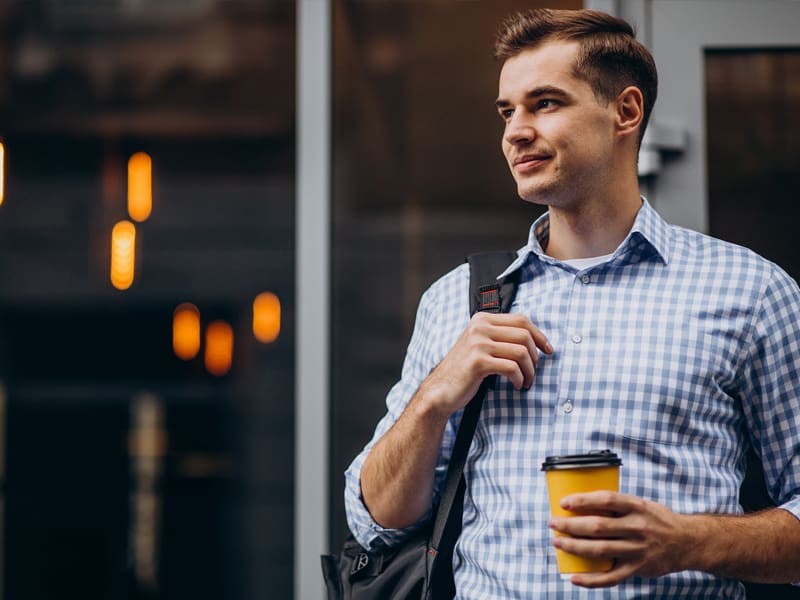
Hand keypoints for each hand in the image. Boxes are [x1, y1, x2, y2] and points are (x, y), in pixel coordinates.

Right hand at [419, 312, 551, 417]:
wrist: (440, 390)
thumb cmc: (464, 370)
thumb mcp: (480, 345)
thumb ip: (499, 336)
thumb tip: (533, 338)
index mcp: (482, 319)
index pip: (521, 320)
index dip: (539, 335)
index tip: (548, 350)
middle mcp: (479, 327)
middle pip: (524, 335)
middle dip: (535, 356)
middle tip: (533, 372)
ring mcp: (478, 343)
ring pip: (521, 352)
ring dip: (529, 370)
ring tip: (526, 381)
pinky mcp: (478, 361)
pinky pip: (512, 367)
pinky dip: (519, 378)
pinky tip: (516, 385)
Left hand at [548, 491, 691, 587]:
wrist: (688, 542)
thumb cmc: (657, 520)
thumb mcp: (642, 504)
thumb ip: (618, 505)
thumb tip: (583, 503)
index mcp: (637, 507)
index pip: (606, 500)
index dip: (583, 500)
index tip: (564, 502)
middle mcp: (638, 528)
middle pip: (598, 526)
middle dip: (571, 525)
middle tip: (553, 523)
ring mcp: (637, 550)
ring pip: (600, 550)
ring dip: (574, 547)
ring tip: (557, 542)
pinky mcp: (638, 569)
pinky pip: (611, 578)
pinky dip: (591, 580)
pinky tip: (574, 578)